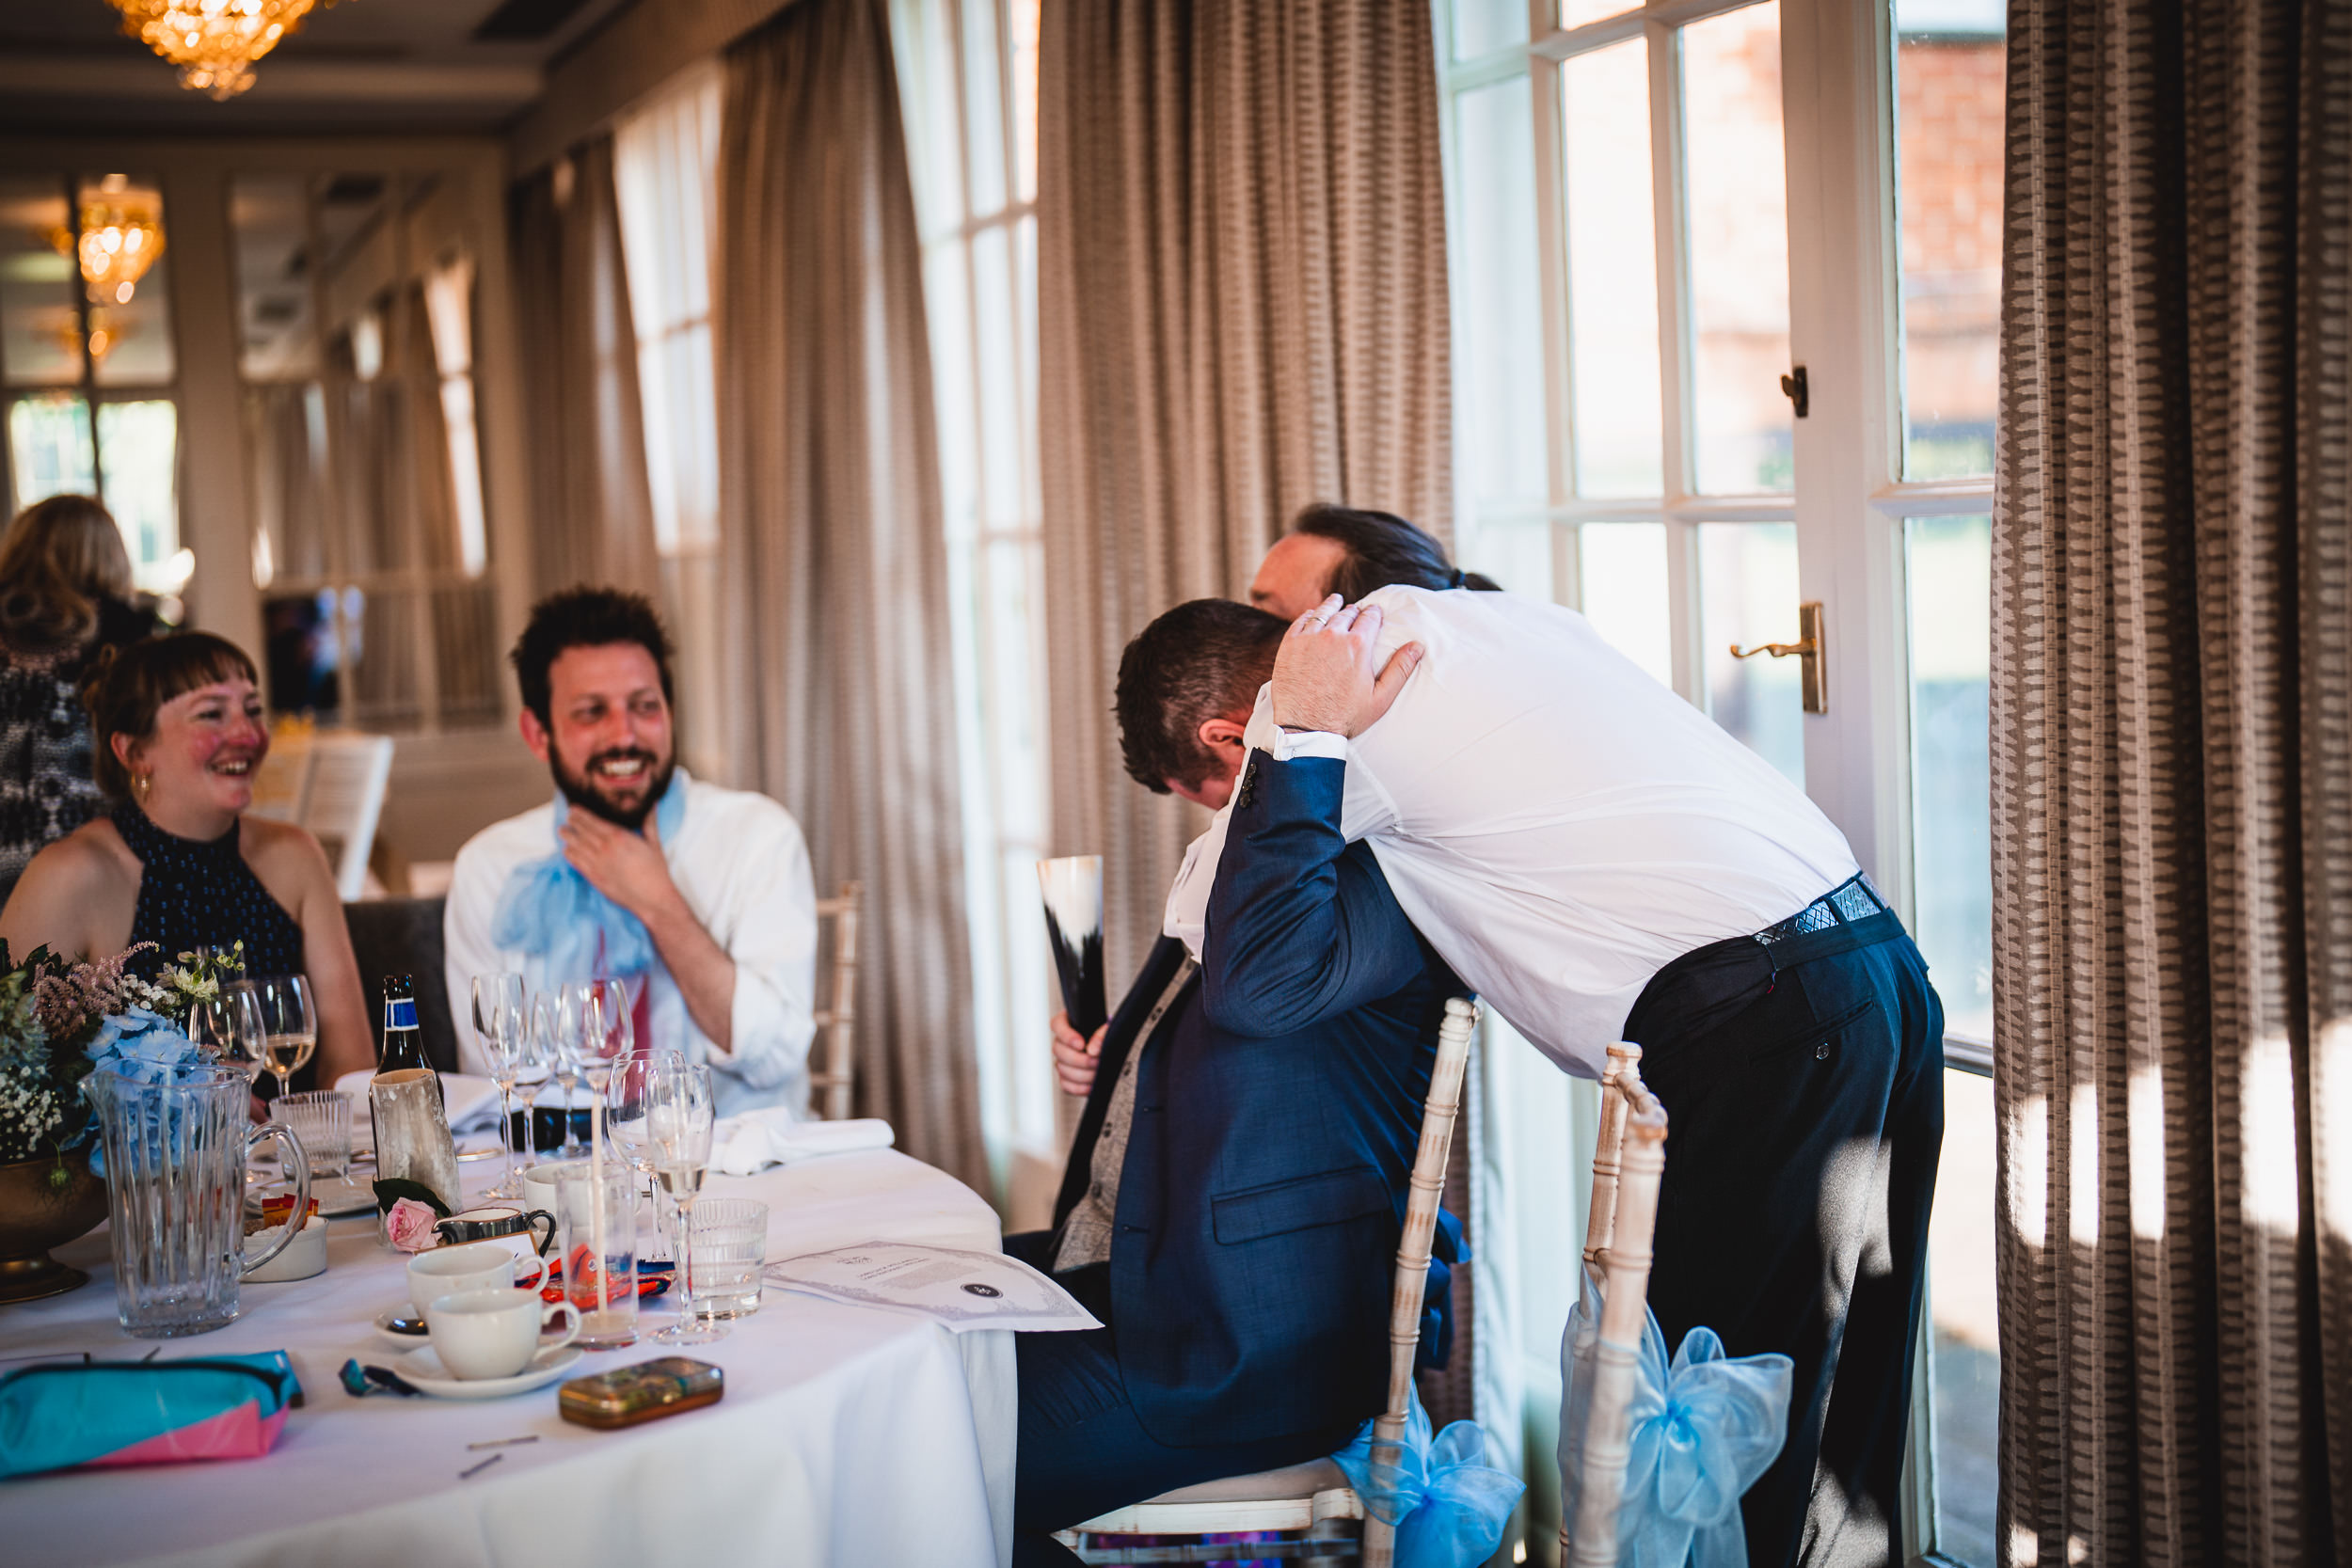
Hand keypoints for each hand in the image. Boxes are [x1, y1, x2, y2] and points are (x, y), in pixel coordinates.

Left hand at [559, 808, 682, 921]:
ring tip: (561, 831)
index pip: (594, 821)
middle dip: (573, 823)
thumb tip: (652, 805)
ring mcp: (598, 863)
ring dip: (567, 837)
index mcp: (619, 837)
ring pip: (576, 846)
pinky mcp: (594, 877)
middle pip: (583, 832)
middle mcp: (605, 848)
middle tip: (567, 817)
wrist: (652, 898)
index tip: (574, 809)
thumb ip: (650, 822)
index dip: (582, 814)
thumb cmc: (656, 872)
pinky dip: (570, 855)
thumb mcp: (655, 843)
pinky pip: (577, 863)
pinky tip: (566, 850)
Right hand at [1051, 1010, 1107, 1097]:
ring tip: (1098, 1072)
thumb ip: (1102, 1034)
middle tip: (1096, 1061)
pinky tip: (1091, 1085)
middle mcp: (1062, 1042)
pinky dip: (1078, 1087)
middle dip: (1079, 1059)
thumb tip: (1092, 1049)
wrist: (1116, 1048)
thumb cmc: (1109, 1034)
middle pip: (1058, 1050)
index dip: (1067, 1036)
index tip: (1081, 1044)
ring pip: (1062, 1068)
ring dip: (1081, 1074)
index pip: (1057, 1025)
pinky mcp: (1067, 1077)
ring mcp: (1063, 1060)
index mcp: (1067, 1023)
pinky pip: (1065, 1085)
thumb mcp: (1109, 1029)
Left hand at [1269, 595, 1424, 738]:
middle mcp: (1333, 635)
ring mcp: (1309, 638)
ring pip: (1323, 613)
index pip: (1370, 617)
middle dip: (1354, 611)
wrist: (1306, 728)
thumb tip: (1417, 646)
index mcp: (1359, 645)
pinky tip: (1312, 615)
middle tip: (1356, 610)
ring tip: (1336, 602)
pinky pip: (1301, 621)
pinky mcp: (1290, 645)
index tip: (1374, 612)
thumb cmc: (1346, 717)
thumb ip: (1400, 669)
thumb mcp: (1381, 697)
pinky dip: (1309, 616)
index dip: (1374, 613)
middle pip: (1347, 613)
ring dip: (1332, 606)